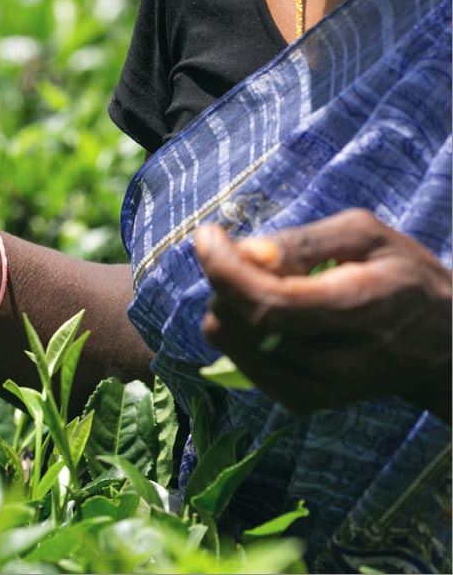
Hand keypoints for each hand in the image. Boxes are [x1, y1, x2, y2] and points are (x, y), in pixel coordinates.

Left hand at [194, 209, 451, 420]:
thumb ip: (304, 243)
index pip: (269, 304)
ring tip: (256, 282)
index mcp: (356, 311)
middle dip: (222, 281)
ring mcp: (316, 390)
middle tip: (236, 254)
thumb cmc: (403, 278)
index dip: (225, 269)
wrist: (442, 347)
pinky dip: (237, 332)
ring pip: (232, 346)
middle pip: (242, 325)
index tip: (208, 235)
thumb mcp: (367, 237)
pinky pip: (241, 364)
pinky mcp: (303, 402)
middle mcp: (334, 363)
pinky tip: (263, 313)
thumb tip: (248, 252)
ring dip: (225, 305)